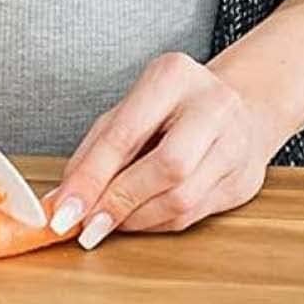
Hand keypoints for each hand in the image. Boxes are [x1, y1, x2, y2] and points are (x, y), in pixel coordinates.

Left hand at [45, 52, 287, 246]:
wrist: (240, 108)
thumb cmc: (172, 109)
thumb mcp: (128, 112)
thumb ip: (93, 153)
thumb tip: (60, 202)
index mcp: (173, 76)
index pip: (126, 134)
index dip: (91, 179)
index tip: (63, 213)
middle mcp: (213, 105)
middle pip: (167, 167)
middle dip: (119, 203)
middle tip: (88, 227)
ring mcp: (236, 143)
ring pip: (182, 199)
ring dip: (137, 220)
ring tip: (112, 221)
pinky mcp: (244, 179)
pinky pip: (193, 215)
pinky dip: (157, 223)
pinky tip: (141, 217)